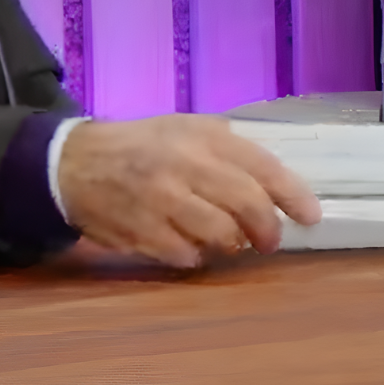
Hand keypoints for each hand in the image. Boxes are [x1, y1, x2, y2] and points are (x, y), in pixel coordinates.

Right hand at [56, 115, 322, 267]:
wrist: (73, 164)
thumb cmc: (140, 146)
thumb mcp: (186, 129)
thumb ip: (228, 150)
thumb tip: (275, 184)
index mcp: (203, 137)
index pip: (263, 167)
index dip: (293, 196)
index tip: (310, 216)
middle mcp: (186, 165)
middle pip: (248, 205)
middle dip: (268, 230)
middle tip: (270, 241)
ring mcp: (162, 200)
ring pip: (221, 235)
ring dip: (232, 244)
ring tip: (229, 241)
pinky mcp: (141, 231)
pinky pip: (186, 255)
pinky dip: (195, 255)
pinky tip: (190, 246)